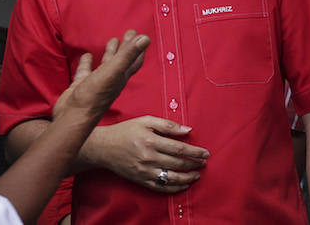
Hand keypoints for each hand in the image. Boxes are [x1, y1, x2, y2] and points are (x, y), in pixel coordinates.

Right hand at [52, 30, 150, 146]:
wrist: (72, 117)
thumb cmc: (93, 97)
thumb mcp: (112, 72)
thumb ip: (127, 55)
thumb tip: (145, 38)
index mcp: (120, 78)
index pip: (134, 61)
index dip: (139, 48)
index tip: (141, 34)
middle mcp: (111, 80)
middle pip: (122, 60)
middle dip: (126, 46)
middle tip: (129, 32)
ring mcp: (96, 83)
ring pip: (106, 65)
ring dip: (110, 53)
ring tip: (113, 40)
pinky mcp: (82, 85)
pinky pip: (86, 70)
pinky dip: (87, 62)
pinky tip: (87, 56)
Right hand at [89, 115, 209, 192]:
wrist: (104, 147)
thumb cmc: (125, 131)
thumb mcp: (146, 121)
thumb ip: (167, 125)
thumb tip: (187, 130)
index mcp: (151, 141)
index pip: (179, 148)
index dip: (194, 152)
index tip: (205, 153)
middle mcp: (148, 158)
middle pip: (178, 163)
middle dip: (194, 164)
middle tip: (203, 163)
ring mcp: (144, 171)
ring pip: (172, 178)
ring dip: (187, 178)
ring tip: (197, 175)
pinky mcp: (141, 180)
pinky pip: (161, 187)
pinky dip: (174, 188)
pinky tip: (183, 184)